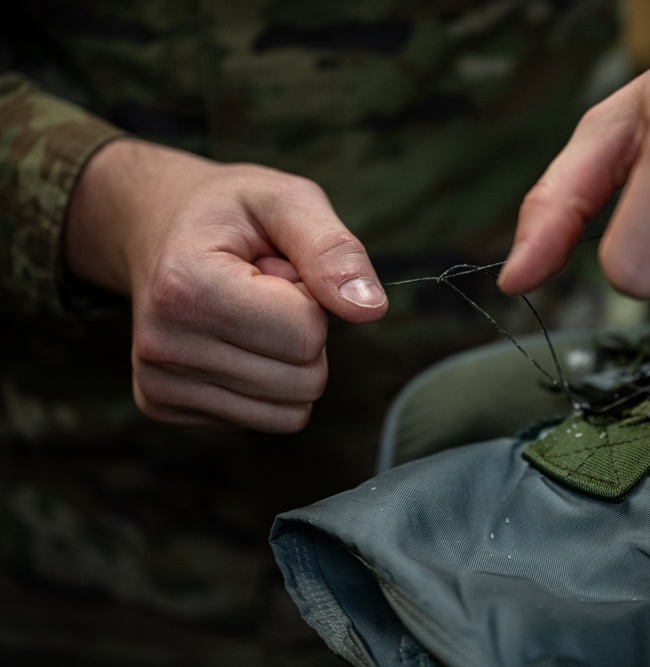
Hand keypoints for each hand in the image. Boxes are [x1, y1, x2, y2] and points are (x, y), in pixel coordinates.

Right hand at [66, 139, 386, 431]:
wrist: (156, 228)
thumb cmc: (231, 213)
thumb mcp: (287, 200)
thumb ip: (334, 250)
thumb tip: (370, 308)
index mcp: (186, 286)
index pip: (306, 334)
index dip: (313, 298)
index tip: (277, 268)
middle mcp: (162, 344)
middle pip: (305, 381)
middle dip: (305, 335)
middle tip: (264, 292)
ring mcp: (158, 383)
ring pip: (290, 412)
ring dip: (288, 362)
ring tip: (249, 313)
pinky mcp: (164, 407)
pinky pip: (264, 421)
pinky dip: (266, 384)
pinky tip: (232, 338)